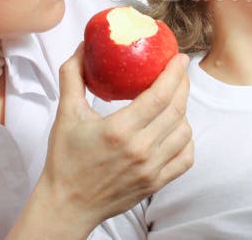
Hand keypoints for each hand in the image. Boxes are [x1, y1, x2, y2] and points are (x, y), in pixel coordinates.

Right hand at [25, 43, 193, 235]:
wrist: (67, 205)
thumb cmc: (65, 159)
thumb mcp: (66, 114)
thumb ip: (73, 76)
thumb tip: (83, 46)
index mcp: (119, 130)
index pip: (160, 95)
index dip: (175, 73)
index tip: (180, 58)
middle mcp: (140, 150)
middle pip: (177, 110)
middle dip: (183, 85)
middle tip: (180, 71)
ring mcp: (151, 169)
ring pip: (184, 132)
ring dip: (183, 111)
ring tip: (174, 99)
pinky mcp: (156, 183)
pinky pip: (186, 157)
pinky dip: (186, 140)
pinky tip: (176, 129)